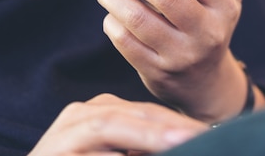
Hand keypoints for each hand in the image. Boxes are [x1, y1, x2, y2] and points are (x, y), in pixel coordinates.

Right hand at [28, 94, 206, 155]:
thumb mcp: (120, 154)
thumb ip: (145, 148)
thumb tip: (187, 144)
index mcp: (104, 113)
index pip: (149, 113)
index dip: (181, 124)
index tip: (212, 134)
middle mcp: (84, 115)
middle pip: (135, 115)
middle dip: (170, 126)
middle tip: (202, 136)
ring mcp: (65, 131)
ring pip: (110, 125)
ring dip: (147, 134)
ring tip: (178, 141)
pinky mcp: (52, 152)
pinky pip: (86, 146)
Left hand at [95, 0, 258, 122]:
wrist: (204, 85)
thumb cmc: (210, 29)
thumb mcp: (228, 4)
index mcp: (225, 9)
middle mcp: (206, 33)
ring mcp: (181, 56)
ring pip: (138, 19)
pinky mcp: (157, 72)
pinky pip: (125, 42)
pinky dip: (112, 22)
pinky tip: (110, 12)